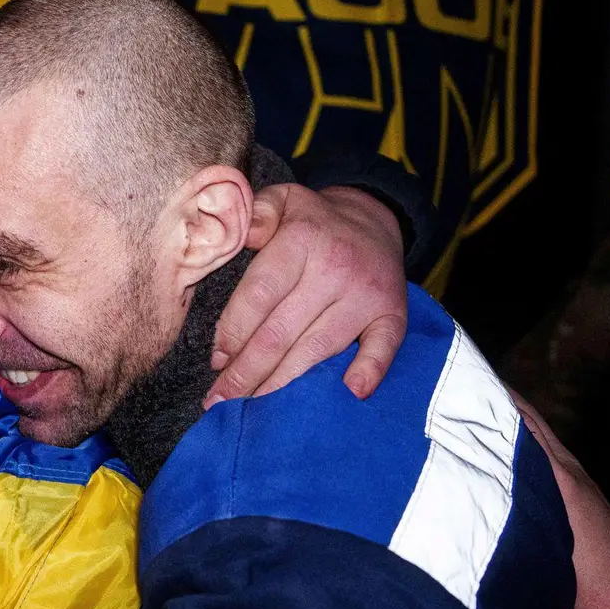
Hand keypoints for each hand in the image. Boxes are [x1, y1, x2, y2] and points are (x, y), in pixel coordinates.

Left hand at [207, 184, 407, 406]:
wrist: (374, 218)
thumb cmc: (311, 220)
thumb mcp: (279, 201)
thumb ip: (252, 214)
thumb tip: (234, 232)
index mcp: (301, 241)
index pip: (259, 296)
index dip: (233, 332)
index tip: (216, 360)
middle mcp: (335, 270)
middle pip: (281, 331)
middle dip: (246, 371)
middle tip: (219, 400)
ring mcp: (366, 295)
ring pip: (319, 348)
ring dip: (284, 384)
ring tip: (253, 407)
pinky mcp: (393, 313)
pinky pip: (384, 346)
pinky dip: (370, 370)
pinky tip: (351, 392)